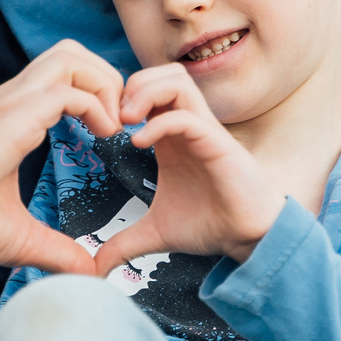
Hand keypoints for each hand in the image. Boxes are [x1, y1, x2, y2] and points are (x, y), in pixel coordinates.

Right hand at [0, 41, 124, 275]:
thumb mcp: (18, 239)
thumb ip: (55, 250)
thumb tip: (86, 273)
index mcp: (10, 118)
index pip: (61, 76)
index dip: (96, 93)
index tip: (110, 135)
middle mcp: (9, 101)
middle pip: (70, 52)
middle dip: (107, 77)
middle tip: (120, 123)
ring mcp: (7, 105)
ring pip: (69, 57)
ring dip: (104, 84)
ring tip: (112, 127)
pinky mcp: (8, 119)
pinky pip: (65, 89)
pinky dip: (95, 105)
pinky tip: (99, 138)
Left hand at [92, 66, 283, 273]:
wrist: (246, 238)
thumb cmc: (209, 224)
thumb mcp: (154, 233)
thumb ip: (123, 244)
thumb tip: (94, 269)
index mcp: (170, 135)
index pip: (146, 87)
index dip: (118, 96)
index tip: (98, 125)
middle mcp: (187, 124)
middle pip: (160, 72)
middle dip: (130, 85)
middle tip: (111, 117)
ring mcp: (203, 130)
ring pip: (176, 79)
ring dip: (145, 92)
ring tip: (127, 122)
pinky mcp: (218, 144)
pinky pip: (188, 116)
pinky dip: (160, 122)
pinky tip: (141, 144)